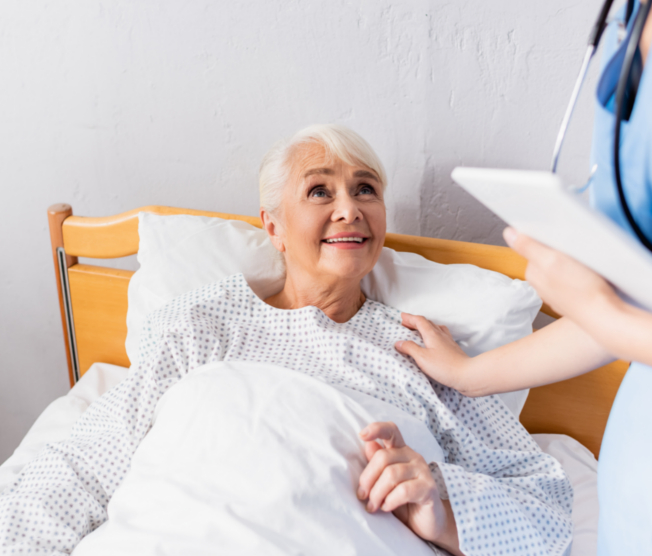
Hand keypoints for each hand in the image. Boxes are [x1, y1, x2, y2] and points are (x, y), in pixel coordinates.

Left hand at [357, 422, 460, 553]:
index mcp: (400, 451)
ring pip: (391, 474)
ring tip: (373, 506)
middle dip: (367, 478)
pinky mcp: (429, 488)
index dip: (376, 428)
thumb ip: (377, 464)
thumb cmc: (401, 501)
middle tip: (362, 496)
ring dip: (377, 493)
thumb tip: (368, 445)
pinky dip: (390, 500)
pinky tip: (387, 507)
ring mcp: (423, 471)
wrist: (424, 523)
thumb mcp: (384, 482)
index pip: (391, 431)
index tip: (361, 435)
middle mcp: (413, 456)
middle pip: (383, 457)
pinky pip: (404, 490)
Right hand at [394, 313, 469, 390]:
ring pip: (435, 328)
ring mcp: (448, 341)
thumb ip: (410, 348)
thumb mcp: (422, 358)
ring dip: (425, 327)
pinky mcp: (453, 349)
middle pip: (427, 323)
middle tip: (406, 323)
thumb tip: (399, 343)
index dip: (410, 318)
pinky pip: (441, 335)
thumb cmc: (445, 366)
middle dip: (415, 321)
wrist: (467, 374)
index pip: (419, 321)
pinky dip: (433, 334)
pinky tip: (434, 341)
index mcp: (432, 334)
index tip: (402, 317)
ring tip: (419, 330)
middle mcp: (441, 335)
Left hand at [503, 227, 617, 321]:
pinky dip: (581, 272)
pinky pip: (574, 277)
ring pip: (562, 266)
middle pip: (549, 256)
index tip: (560, 235)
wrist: (606, 315)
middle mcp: (542, 284)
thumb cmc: (581, 290)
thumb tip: (509, 233)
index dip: (549, 238)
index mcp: (533, 273)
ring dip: (572, 260)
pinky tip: (591, 275)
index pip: (535, 246)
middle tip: (575, 249)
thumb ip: (528, 247)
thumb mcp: (552, 261)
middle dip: (560, 249)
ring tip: (584, 262)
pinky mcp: (573, 296)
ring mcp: (557, 291)